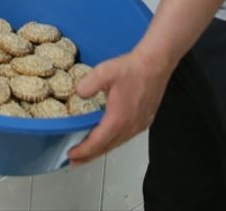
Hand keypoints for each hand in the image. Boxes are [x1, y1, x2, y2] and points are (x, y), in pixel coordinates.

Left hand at [67, 49, 171, 165]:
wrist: (155, 64)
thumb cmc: (132, 68)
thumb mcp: (103, 72)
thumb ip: (86, 85)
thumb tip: (79, 94)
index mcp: (118, 119)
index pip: (97, 142)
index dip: (83, 151)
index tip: (70, 155)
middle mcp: (129, 126)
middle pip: (106, 148)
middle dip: (89, 156)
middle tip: (73, 161)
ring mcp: (138, 125)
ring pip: (116, 144)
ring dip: (101, 149)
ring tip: (87, 153)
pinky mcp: (144, 121)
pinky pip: (125, 137)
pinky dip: (112, 142)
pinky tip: (106, 138)